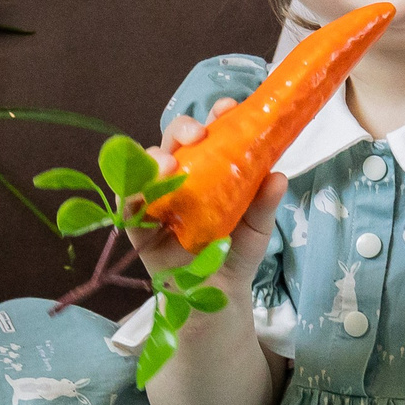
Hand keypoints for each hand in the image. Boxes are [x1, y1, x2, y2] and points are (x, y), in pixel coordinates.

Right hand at [126, 98, 286, 296]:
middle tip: (198, 134)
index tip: (227, 108)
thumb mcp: (257, 228)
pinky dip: (128, 193)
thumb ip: (264, 203)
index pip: (209, 134)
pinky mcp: (138, 224)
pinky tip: (138, 190)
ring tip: (168, 164)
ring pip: (146, 166)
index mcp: (209, 168)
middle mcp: (180, 177)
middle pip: (174, 142)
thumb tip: (278, 176)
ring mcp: (157, 198)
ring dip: (154, 158)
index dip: (216, 116)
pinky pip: (126, 203)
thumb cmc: (236, 253)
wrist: (218, 295)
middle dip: (183, 129)